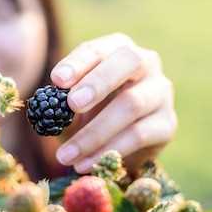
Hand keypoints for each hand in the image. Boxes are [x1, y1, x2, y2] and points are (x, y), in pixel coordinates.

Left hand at [50, 33, 176, 173]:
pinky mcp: (167, 124)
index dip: (78, 63)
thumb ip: (64, 96)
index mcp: (118, 48)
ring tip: (66, 155)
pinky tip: (85, 164)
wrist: (125, 139)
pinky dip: (108, 150)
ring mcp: (160, 92)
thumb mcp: (77, 96)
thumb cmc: (94, 106)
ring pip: (132, 104)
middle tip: (72, 105)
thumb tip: (45, 106)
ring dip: (94, 132)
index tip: (57, 81)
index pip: (99, 48)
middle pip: (128, 62)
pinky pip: (139, 135)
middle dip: (98, 83)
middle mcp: (146, 62)